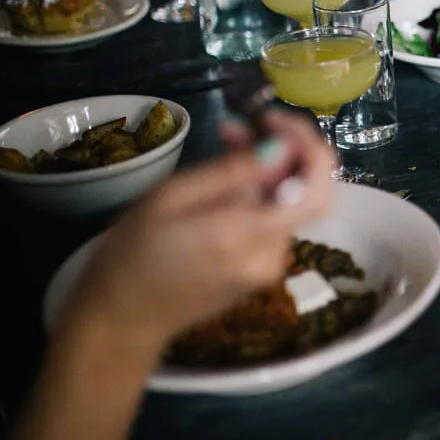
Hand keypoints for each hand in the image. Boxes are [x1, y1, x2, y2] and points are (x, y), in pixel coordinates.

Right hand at [58, 110, 334, 356]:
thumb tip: (284, 146)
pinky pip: (273, 219)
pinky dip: (260, 191)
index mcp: (246, 238)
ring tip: (228, 139)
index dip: (310, 148)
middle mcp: (271, 255)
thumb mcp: (170, 198)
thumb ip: (231, 173)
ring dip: (270, 166)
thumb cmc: (133, 253)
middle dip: (288, 149)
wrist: (123, 318)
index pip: (316, 192)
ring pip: (288, 202)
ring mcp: (270, 265)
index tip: (275, 121)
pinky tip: (228, 177)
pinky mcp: (262, 268)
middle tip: (250, 122)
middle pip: (305, 192)